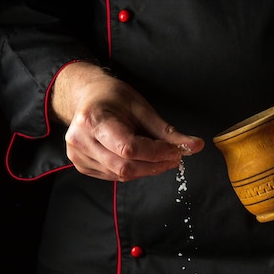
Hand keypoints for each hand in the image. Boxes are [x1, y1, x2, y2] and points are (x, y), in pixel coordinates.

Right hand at [51, 62, 203, 180]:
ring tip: (158, 157)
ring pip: (120, 175)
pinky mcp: (81, 165)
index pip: (129, 148)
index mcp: (94, 119)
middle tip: (173, 157)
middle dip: (155, 165)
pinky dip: (131, 171)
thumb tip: (194, 146)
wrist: (86, 97)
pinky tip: (138, 159)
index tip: (177, 151)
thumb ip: (166, 131)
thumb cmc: (113, 98)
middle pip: (125, 166)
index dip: (157, 153)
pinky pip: (113, 176)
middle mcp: (81, 140)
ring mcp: (78, 155)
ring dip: (146, 170)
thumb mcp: (141, 107)